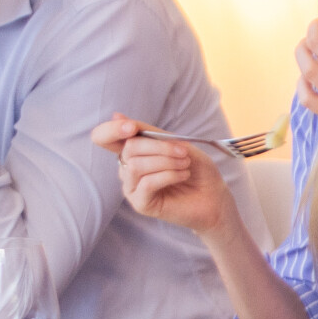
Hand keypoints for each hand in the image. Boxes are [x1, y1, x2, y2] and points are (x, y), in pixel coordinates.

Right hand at [91, 115, 234, 236]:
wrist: (214, 195)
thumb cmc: (196, 168)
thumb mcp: (176, 143)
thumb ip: (148, 132)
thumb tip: (116, 115)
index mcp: (132, 151)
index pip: (103, 137)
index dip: (111, 130)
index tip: (132, 127)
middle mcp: (127, 169)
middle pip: (128, 149)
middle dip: (159, 146)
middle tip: (184, 152)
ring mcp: (131, 187)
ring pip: (135, 166)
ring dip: (166, 161)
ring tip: (185, 164)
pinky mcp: (140, 204)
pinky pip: (147, 183)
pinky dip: (169, 175)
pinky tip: (183, 175)